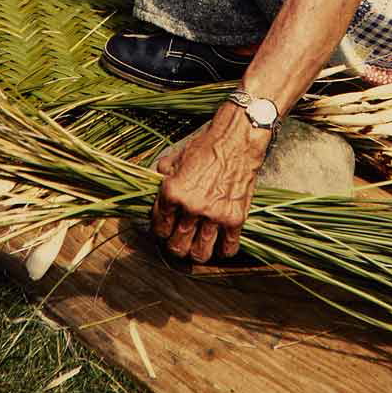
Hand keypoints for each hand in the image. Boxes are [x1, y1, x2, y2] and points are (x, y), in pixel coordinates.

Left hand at [151, 102, 269, 262]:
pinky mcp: (235, 218)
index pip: (159, 226)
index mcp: (173, 192)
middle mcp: (192, 206)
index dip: (160, 229)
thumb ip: (162, 177)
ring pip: (200, 253)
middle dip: (174, 246)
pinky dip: (223, 251)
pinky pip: (228, 248)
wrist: (237, 139)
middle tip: (178, 241)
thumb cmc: (206, 145)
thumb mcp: (175, 157)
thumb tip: (154, 188)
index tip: (165, 227)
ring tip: (196, 247)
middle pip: (176, 246)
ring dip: (195, 253)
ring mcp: (214, 214)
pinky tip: (220, 244)